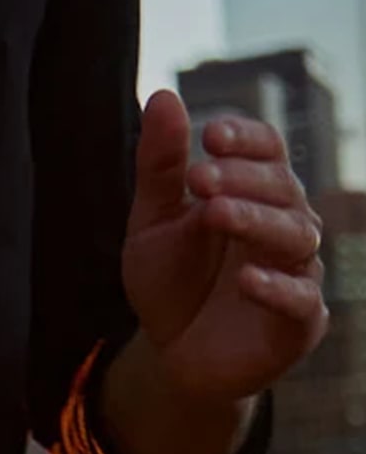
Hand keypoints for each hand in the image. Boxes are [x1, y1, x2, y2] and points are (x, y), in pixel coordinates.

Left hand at [123, 90, 328, 403]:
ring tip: (215, 214)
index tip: (209, 135)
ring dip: (256, 221)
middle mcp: (286, 225)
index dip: (245, 140)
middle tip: (200, 177)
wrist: (172, 358)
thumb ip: (159, 169)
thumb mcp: (152, 226)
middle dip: (244, 179)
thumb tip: (161, 95)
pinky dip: (277, 289)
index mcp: (257, 194)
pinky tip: (245, 279)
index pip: (267, 151)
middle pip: (282, 189)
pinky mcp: (299, 323)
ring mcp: (297, 272)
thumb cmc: (171, 284)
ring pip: (294, 236)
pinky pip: (301, 301)